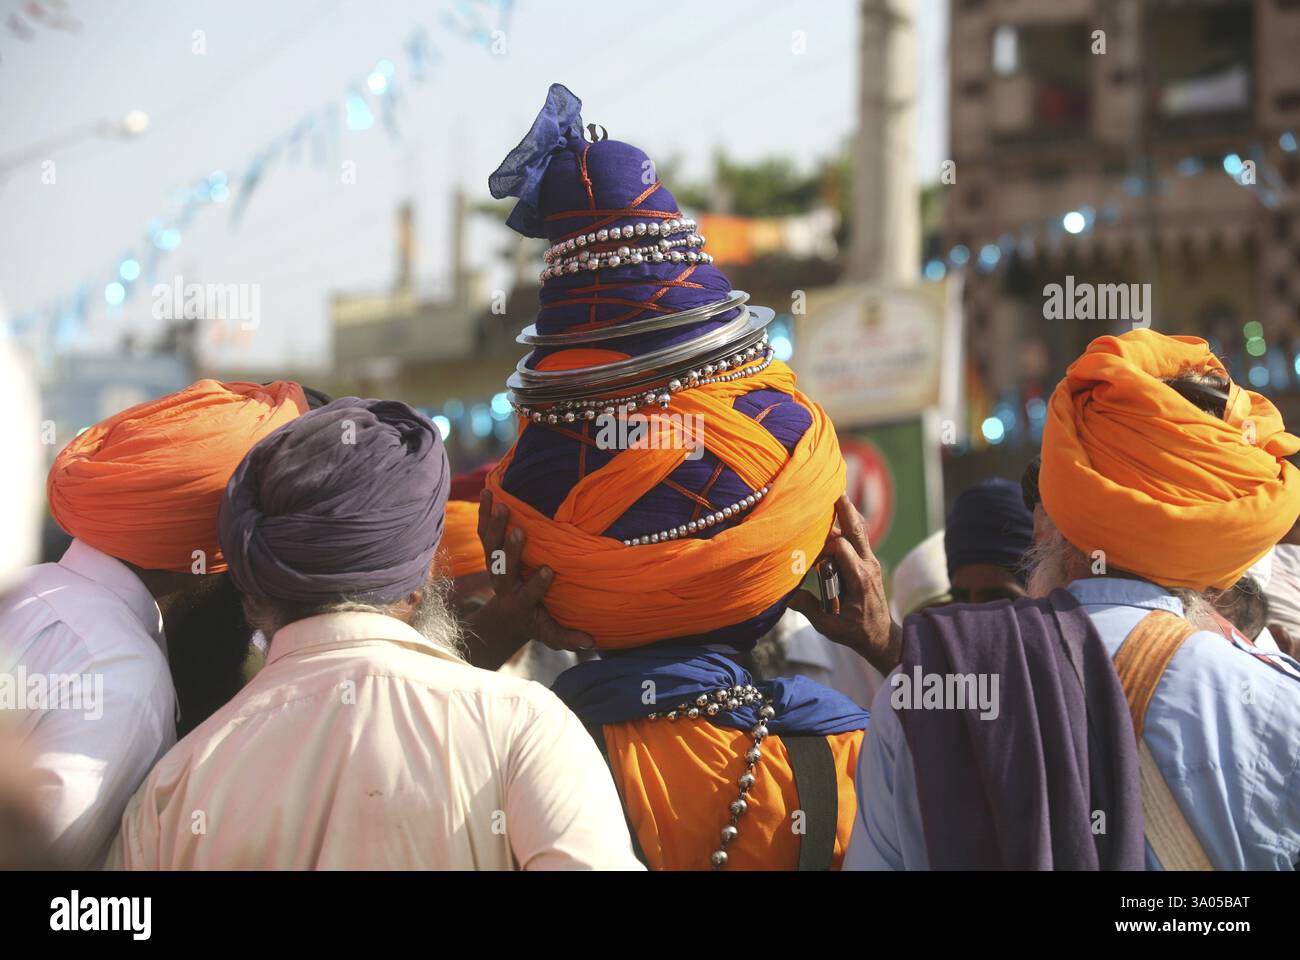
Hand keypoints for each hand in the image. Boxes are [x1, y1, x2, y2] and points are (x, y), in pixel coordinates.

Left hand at [464, 490, 593, 669]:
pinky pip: (484, 531)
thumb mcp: (550, 634)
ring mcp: (494, 566)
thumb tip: (591, 642)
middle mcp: (504, 583)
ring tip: (502, 504)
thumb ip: (567, 637)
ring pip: (490, 546)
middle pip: (504, 566)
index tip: (548, 570)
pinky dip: (485, 512)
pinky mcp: (489, 552)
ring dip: (495, 525)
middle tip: (519, 531)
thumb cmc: (536, 622)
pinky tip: (489, 491)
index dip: (536, 583)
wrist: (506, 616)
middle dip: (511, 550)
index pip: (528, 593)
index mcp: (520, 602)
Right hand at [788, 494, 900, 674]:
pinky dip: (849, 522)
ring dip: (847, 512)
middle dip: (845, 509)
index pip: (843, 548)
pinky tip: (839, 510)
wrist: (880, 636)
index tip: (809, 547)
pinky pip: (860, 537)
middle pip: (857, 530)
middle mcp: (868, 565)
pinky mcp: (869, 562)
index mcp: (859, 579)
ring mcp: (871, 561)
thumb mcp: (828, 626)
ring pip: (860, 529)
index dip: (825, 543)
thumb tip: (783, 594)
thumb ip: (807, 608)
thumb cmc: (854, 632)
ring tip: (835, 492)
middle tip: (834, 489)